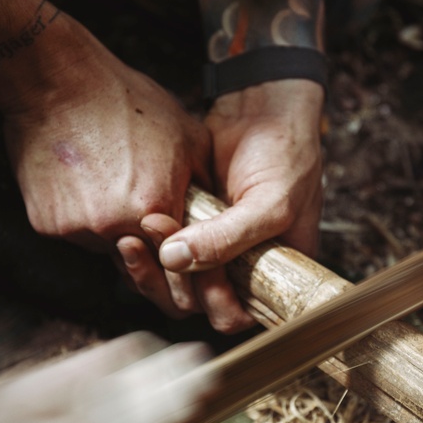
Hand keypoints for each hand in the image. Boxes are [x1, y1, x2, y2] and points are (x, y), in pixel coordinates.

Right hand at [0, 0, 212, 318]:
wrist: (56, 83)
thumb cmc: (126, 102)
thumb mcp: (188, 139)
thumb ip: (205, 187)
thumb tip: (221, 215)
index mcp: (156, 208)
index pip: (179, 260)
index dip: (185, 258)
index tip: (188, 256)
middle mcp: (116, 228)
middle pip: (142, 260)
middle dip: (151, 247)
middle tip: (146, 213)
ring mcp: (78, 229)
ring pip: (107, 248)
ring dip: (115, 230)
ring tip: (113, 184)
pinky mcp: (48, 225)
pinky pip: (76, 233)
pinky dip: (84, 217)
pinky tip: (86, 182)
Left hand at [143, 79, 324, 332]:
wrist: (263, 108)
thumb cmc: (287, 155)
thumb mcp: (270, 202)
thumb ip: (227, 237)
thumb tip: (174, 260)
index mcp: (273, 275)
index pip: (238, 314)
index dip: (216, 304)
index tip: (201, 275)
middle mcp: (241, 269)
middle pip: (198, 305)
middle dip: (177, 282)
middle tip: (162, 249)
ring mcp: (213, 249)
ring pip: (174, 282)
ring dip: (154, 267)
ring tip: (141, 233)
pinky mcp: (187, 228)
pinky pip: (161, 254)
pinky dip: (146, 248)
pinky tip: (135, 230)